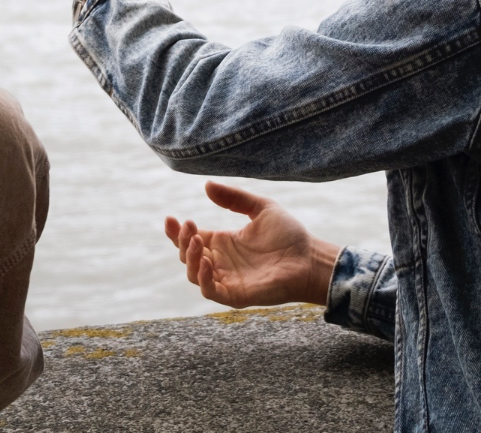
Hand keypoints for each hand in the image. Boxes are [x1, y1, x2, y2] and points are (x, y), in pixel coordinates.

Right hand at [164, 181, 341, 308]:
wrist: (310, 259)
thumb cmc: (290, 235)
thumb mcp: (260, 208)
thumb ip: (234, 198)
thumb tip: (206, 185)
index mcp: (223, 242)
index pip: (190, 238)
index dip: (176, 231)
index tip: (170, 218)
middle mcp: (221, 262)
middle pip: (187, 255)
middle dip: (181, 241)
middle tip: (188, 226)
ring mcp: (227, 279)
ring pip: (193, 274)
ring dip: (189, 258)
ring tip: (196, 241)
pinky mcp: (235, 295)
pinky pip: (209, 291)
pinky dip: (202, 278)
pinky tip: (207, 260)